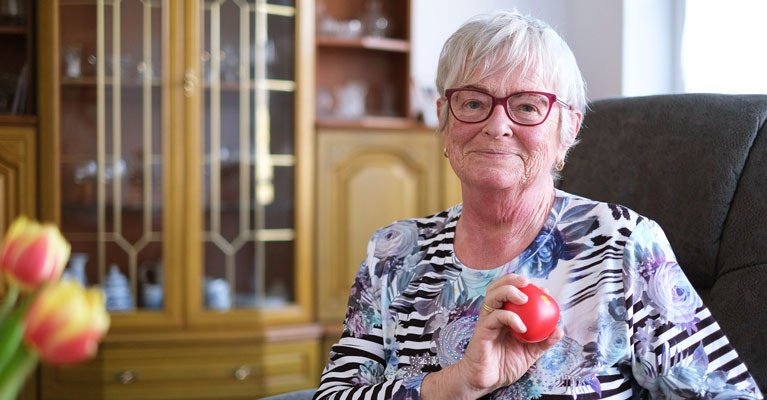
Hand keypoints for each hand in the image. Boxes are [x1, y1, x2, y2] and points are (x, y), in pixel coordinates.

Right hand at [458, 274, 562, 394]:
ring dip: (508, 291)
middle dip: (512, 279)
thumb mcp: (530, 353)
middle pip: (497, 287)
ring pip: (492, 296)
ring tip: (524, 298)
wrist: (487, 381)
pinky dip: (510, 318)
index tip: (544, 290)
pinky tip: (522, 327)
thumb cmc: (504, 366)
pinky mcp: (482, 331)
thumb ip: (543, 342)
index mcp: (503, 316)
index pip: (510, 292)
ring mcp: (486, 321)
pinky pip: (495, 317)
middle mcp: (493, 315)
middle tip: (528, 282)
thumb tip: (559, 330)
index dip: (525, 287)